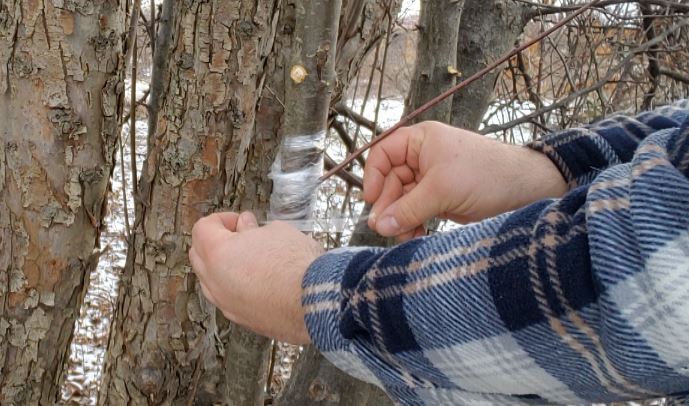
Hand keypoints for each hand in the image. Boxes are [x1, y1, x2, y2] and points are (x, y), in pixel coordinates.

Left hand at [189, 211, 322, 343]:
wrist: (315, 303)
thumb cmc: (297, 266)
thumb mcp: (277, 232)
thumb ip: (254, 229)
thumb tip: (248, 228)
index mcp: (218, 254)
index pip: (203, 228)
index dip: (223, 219)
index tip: (241, 220)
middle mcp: (214, 281)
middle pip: (198, 254)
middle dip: (216, 241)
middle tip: (242, 235)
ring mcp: (226, 304)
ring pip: (210, 280)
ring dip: (223, 266)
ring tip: (250, 260)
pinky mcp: (241, 319)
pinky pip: (227, 298)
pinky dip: (234, 287)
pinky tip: (257, 281)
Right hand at [365, 121, 567, 239]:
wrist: (524, 190)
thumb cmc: (486, 175)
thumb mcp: (442, 190)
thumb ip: (408, 209)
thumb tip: (378, 226)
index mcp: (421, 140)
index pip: (383, 153)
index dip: (374, 176)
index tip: (371, 201)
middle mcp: (423, 157)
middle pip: (391, 181)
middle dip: (389, 206)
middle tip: (385, 229)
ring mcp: (432, 179)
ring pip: (403, 200)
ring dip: (400, 219)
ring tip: (404, 237)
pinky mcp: (441, 198)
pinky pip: (417, 211)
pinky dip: (413, 224)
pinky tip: (416, 236)